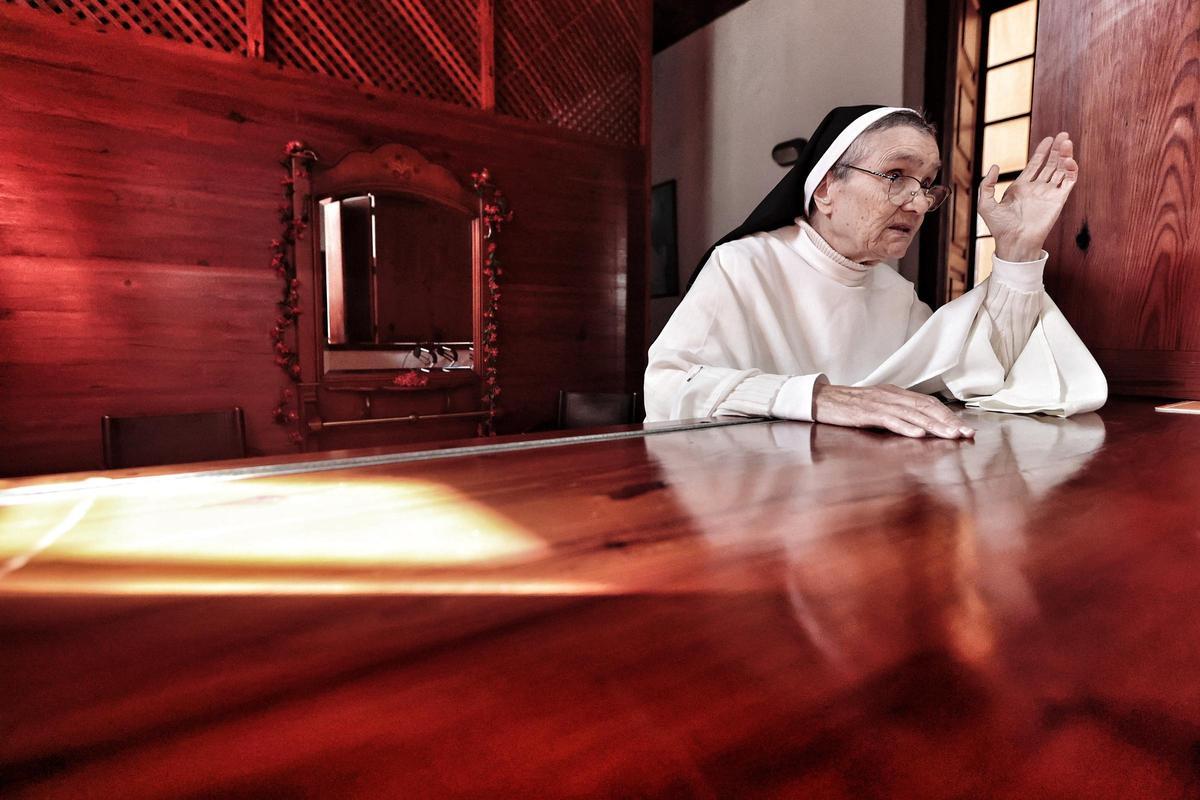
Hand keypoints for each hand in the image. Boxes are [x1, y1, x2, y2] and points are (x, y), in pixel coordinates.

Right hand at [812, 383, 974, 438]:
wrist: (821, 399)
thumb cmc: (848, 406)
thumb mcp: (877, 406)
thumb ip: (896, 413)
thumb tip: (919, 426)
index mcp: (895, 393)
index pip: (928, 403)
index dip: (947, 415)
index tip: (964, 428)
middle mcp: (891, 395)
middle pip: (925, 407)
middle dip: (947, 421)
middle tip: (965, 433)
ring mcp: (878, 403)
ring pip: (912, 414)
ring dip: (933, 425)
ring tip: (950, 435)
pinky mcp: (865, 412)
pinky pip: (889, 419)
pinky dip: (905, 427)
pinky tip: (918, 435)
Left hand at [978, 131, 1078, 261]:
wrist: (1014, 242)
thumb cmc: (999, 227)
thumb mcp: (986, 204)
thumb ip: (988, 184)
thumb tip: (995, 166)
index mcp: (1021, 187)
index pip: (1035, 165)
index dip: (1042, 151)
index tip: (1048, 139)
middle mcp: (1037, 189)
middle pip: (1050, 164)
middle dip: (1057, 149)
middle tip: (1063, 135)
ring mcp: (1049, 194)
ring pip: (1060, 170)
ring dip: (1065, 156)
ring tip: (1066, 141)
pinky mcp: (1059, 200)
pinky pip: (1068, 182)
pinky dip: (1071, 170)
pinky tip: (1068, 160)